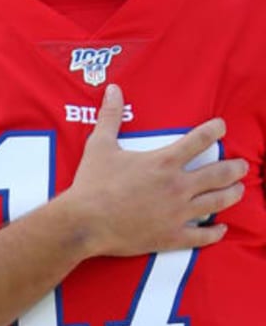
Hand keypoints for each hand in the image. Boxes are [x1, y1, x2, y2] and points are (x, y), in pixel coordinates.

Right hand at [63, 84, 247, 259]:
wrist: (84, 222)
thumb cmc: (91, 183)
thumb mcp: (99, 145)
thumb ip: (110, 116)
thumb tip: (113, 89)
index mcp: (163, 162)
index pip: (199, 140)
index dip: (214, 130)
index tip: (222, 127)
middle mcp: (177, 186)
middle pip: (218, 174)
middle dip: (234, 167)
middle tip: (242, 165)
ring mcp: (177, 213)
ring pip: (217, 202)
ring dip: (232, 194)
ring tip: (239, 190)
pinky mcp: (172, 236)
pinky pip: (202, 235)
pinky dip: (215, 232)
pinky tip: (221, 228)